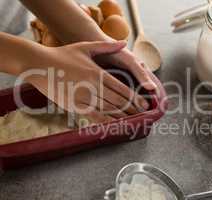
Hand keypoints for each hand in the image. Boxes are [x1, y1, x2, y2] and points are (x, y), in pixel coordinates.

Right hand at [23, 41, 149, 122]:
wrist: (39, 65)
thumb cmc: (63, 55)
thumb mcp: (85, 47)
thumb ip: (106, 46)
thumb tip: (124, 43)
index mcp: (97, 73)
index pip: (122, 88)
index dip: (135, 98)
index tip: (145, 104)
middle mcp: (93, 87)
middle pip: (118, 101)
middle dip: (133, 108)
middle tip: (143, 114)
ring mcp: (83, 98)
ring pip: (108, 110)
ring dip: (123, 116)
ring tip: (133, 120)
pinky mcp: (74, 107)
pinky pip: (95, 116)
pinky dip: (107, 121)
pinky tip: (115, 125)